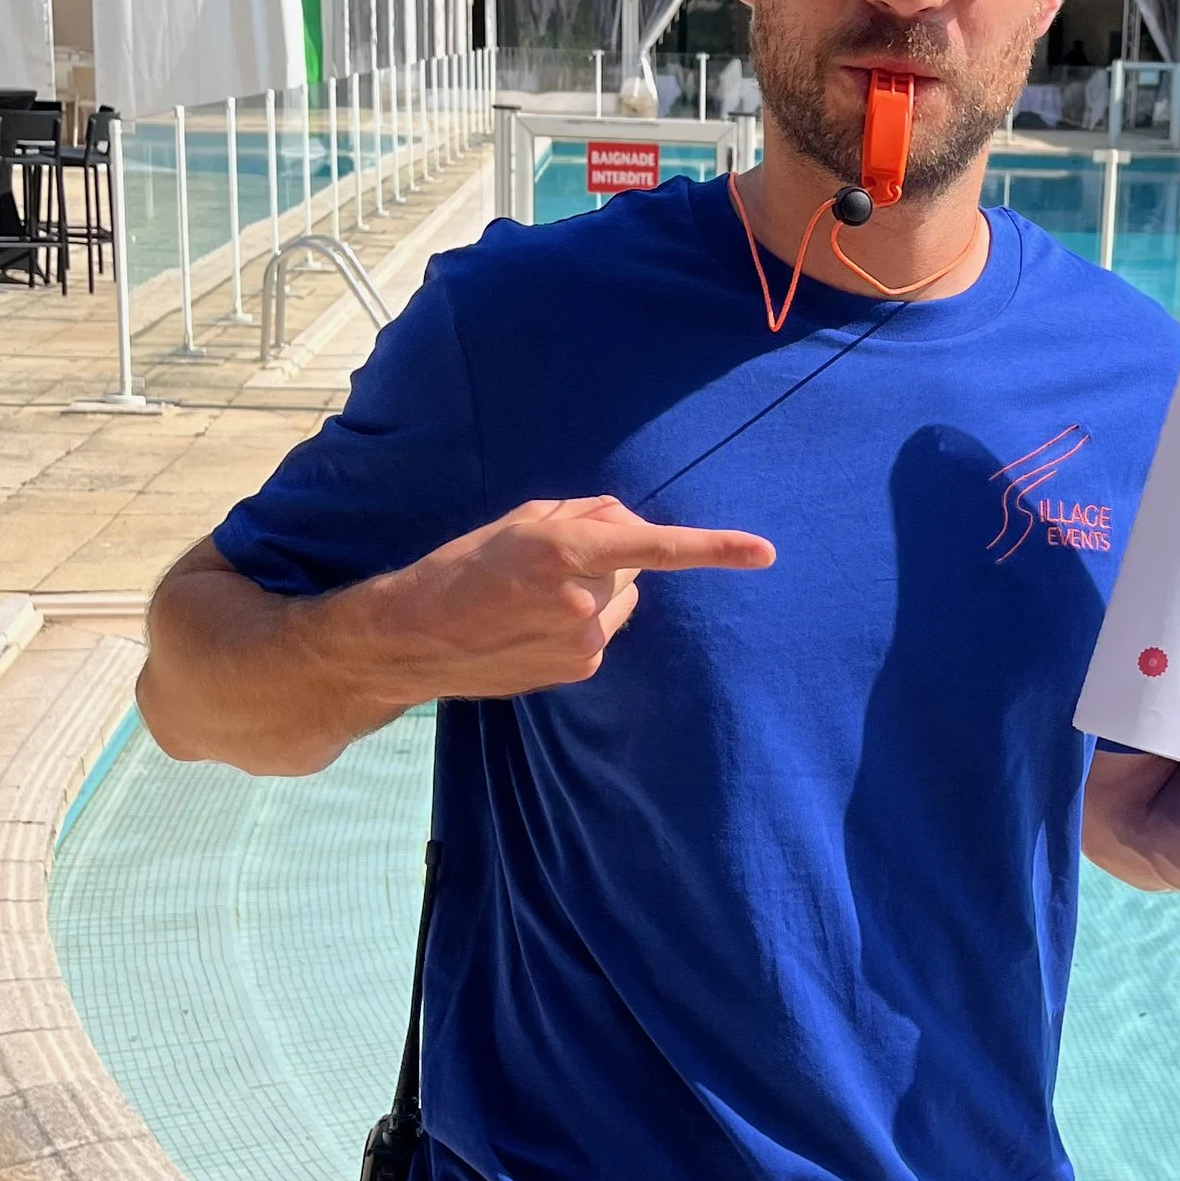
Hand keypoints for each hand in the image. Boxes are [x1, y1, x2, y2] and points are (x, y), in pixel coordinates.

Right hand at [333, 494, 774, 712]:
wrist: (416, 637)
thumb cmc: (463, 566)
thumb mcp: (522, 520)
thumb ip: (586, 513)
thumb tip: (630, 523)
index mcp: (564, 549)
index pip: (656, 546)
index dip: (715, 548)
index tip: (763, 552)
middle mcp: (582, 597)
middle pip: (632, 565)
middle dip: (609, 557)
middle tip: (548, 564)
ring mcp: (584, 639)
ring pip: (621, 599)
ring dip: (596, 591)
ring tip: (535, 598)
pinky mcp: (581, 667)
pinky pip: (603, 630)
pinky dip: (580, 621)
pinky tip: (533, 625)